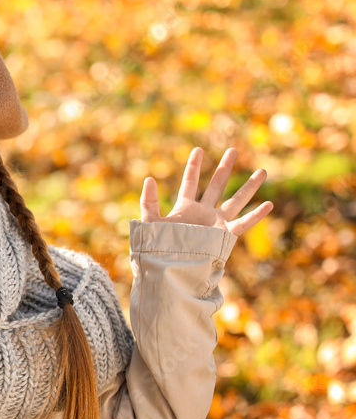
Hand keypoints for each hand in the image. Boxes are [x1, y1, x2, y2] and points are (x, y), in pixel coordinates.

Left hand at [140, 147, 273, 235]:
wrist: (172, 269)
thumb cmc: (159, 248)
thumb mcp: (150, 222)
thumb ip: (149, 202)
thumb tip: (149, 179)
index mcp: (185, 208)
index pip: (190, 182)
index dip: (193, 166)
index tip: (198, 150)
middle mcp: (203, 213)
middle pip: (216, 185)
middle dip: (224, 168)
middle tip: (233, 150)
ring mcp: (216, 223)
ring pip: (236, 200)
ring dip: (249, 186)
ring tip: (263, 171)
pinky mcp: (225, 236)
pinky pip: (243, 223)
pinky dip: (256, 215)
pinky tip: (269, 204)